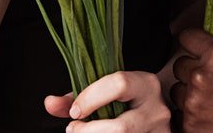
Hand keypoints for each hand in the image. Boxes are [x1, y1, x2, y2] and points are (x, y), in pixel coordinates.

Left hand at [44, 70, 171, 132]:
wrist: (162, 108)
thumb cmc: (127, 98)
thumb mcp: (106, 89)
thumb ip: (76, 95)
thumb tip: (49, 103)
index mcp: (145, 84)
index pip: (119, 85)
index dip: (91, 98)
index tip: (74, 111)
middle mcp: (156, 109)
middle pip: (120, 128)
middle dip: (89, 132)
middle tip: (73, 129)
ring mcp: (159, 132)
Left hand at [171, 29, 212, 132]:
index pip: (187, 37)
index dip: (193, 42)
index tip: (197, 48)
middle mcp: (201, 76)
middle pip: (179, 65)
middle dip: (193, 70)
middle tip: (211, 80)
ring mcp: (193, 103)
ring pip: (177, 91)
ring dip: (189, 93)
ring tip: (211, 100)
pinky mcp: (190, 127)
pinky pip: (178, 115)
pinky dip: (190, 116)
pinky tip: (208, 116)